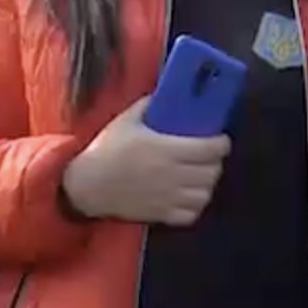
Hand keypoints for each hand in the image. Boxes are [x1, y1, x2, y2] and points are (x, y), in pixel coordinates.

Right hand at [60, 97, 231, 225]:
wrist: (86, 184)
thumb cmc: (106, 150)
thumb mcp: (126, 120)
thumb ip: (148, 105)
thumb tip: (166, 92)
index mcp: (166, 149)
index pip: (211, 149)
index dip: (221, 143)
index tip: (220, 139)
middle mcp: (171, 174)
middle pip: (212, 172)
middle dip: (215, 163)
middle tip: (210, 156)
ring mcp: (167, 197)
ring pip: (204, 194)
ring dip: (206, 184)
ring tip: (200, 176)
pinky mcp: (160, 214)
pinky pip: (190, 214)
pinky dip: (195, 206)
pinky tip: (189, 196)